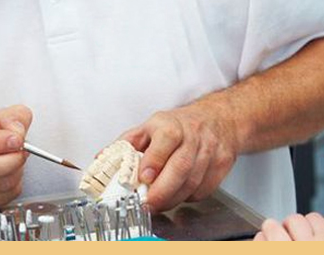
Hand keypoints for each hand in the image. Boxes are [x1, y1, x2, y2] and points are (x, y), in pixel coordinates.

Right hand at [0, 105, 32, 208]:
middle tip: (23, 149)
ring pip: (0, 185)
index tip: (16, 139)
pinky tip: (11, 171)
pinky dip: (15, 183)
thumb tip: (18, 133)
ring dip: (17, 171)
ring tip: (16, 158)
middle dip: (13, 160)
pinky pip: (5, 195)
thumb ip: (13, 118)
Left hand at [117, 103, 238, 210]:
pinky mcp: (222, 165)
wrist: (216, 119)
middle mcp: (192, 136)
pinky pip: (205, 189)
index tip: (144, 178)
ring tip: (158, 204)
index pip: (165, 140)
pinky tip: (178, 195)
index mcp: (170, 124)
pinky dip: (189, 197)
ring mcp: (210, 151)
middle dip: (163, 190)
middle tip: (148, 204)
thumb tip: (101, 160)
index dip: (155, 160)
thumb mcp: (148, 127)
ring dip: (173, 198)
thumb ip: (125, 144)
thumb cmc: (177, 126)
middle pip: (181, 166)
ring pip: (193, 182)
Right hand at [254, 214, 323, 240]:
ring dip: (310, 226)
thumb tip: (261, 238)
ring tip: (310, 237)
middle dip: (289, 227)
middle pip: (291, 220)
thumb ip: (268, 247)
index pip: (266, 233)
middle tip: (290, 237)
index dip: (265, 234)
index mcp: (284, 251)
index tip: (267, 237)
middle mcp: (306, 246)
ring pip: (312, 217)